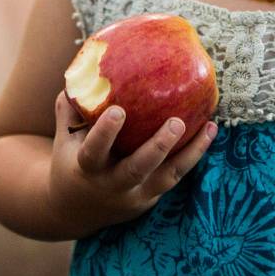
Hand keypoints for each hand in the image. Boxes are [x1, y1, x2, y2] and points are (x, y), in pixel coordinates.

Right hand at [47, 92, 216, 235]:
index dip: (105, 133)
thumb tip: (81, 66)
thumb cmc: (71, 159)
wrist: (76, 209)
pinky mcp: (152, 195)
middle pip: (137, 169)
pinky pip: (176, 174)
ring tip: (208, 125)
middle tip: (176, 122)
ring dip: (189, 152)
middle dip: (158, 147)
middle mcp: (113, 184)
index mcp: (87, 168)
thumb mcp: (64, 138)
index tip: (118, 110)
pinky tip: (210, 129)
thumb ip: (70, 107)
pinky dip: (194, 153)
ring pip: (167, 176)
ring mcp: (136, 194)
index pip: (94, 151)